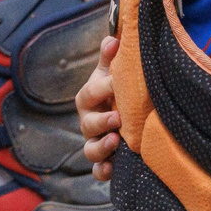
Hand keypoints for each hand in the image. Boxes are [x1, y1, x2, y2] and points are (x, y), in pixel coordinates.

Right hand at [77, 34, 121, 177]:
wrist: (122, 113)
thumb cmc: (115, 89)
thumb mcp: (111, 72)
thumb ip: (110, 57)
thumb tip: (114, 38)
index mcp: (90, 98)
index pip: (90, 93)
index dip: (102, 89)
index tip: (117, 83)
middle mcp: (89, 121)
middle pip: (88, 123)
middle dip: (101, 121)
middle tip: (118, 118)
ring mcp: (95, 141)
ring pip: (90, 149)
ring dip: (101, 147)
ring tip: (115, 141)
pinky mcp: (104, 160)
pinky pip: (98, 170)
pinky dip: (103, 171)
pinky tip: (111, 169)